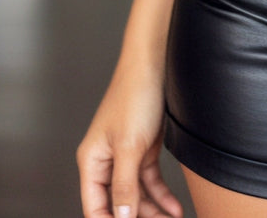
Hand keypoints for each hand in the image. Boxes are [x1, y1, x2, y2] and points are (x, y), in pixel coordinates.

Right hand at [77, 59, 183, 217]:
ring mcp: (126, 155)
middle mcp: (106, 160)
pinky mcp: (144, 148)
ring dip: (153, 211)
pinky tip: (174, 207)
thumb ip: (124, 185)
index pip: (95, 205)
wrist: (156, 62)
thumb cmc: (134, 95)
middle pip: (117, 202)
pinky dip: (162, 195)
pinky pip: (150, 180)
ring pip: (136, 194)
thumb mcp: (129, 146)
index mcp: (92, 160)